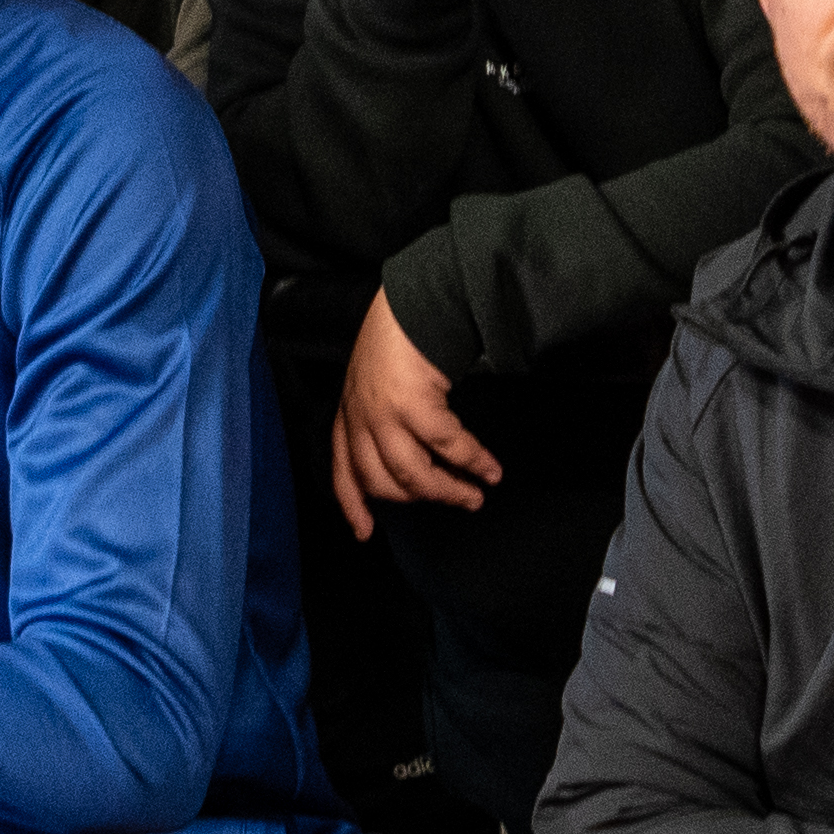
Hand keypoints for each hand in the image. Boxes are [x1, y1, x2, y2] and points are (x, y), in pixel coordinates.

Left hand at [333, 291, 498, 533]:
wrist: (414, 300)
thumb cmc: (400, 337)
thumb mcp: (374, 380)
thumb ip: (380, 415)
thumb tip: (414, 455)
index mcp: (349, 413)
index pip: (343, 470)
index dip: (353, 505)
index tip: (364, 533)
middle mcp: (359, 418)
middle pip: (384, 482)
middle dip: (425, 499)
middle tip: (460, 503)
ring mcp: (382, 414)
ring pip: (413, 475)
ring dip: (450, 491)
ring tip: (477, 495)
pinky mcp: (412, 405)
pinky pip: (446, 448)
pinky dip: (472, 463)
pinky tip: (491, 469)